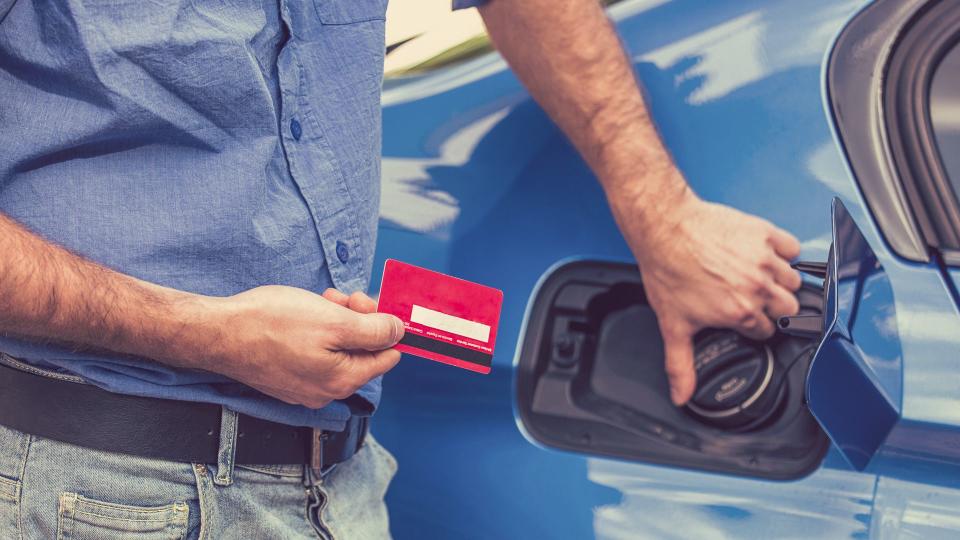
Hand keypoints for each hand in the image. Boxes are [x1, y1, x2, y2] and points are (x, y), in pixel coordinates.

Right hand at [200, 286, 403, 408]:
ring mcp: (304, 386)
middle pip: (361, 351)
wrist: (218, 332)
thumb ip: (372, 331)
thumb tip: (399, 333)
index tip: (368, 303)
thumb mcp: (333, 321)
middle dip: (357, 319)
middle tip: (340, 297)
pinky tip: (304, 313)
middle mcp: (326, 390)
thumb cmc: (271, 324)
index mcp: (343, 380)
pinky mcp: (287, 376)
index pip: (387, 356)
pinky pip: (315, 353)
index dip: (384, 325)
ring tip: (320, 300)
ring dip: (336, 320)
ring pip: (338, 349)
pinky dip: (316, 331)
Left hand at [611, 184, 801, 404]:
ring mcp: (765, 260)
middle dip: (773, 308)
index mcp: (741, 312)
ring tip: (757, 278)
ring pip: (794, 280)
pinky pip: (792, 247)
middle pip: (788, 308)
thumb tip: (680, 395)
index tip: (746, 321)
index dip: (755, 328)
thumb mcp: (673, 324)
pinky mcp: (765, 234)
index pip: (766, 331)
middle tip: (753, 300)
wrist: (665, 228)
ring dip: (780, 282)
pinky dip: (784, 252)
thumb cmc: (668, 270)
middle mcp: (758, 287)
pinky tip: (766, 255)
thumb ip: (680, 365)